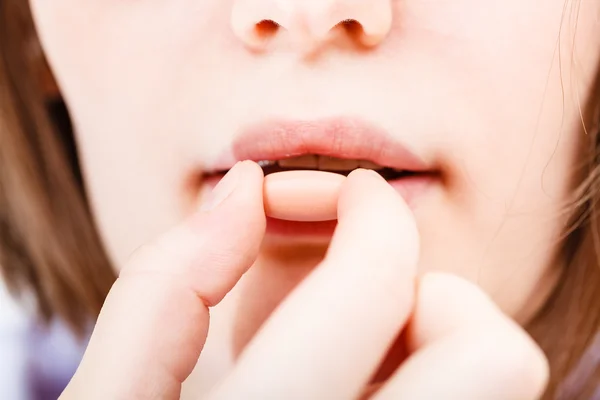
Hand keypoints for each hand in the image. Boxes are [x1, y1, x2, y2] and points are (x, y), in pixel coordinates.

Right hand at [59, 161, 548, 399]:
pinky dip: (417, 382)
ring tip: (342, 352)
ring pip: (492, 388)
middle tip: (360, 285)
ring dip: (427, 341)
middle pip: (490, 352)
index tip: (354, 191)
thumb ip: (163, 283)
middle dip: (428, 288)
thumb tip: (242, 189)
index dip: (371, 210)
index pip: (375, 286)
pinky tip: (345, 392)